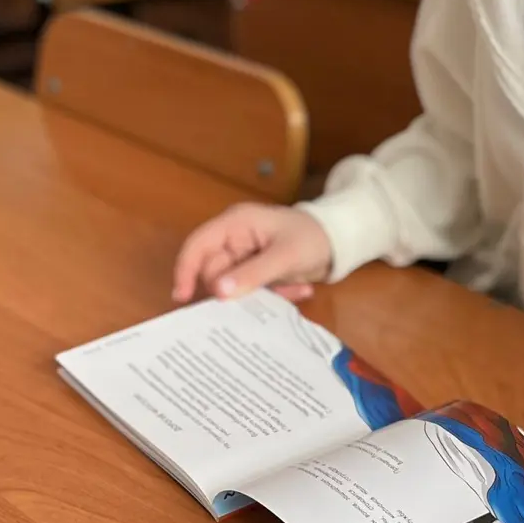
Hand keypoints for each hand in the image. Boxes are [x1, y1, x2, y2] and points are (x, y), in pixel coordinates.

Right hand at [170, 204, 332, 303]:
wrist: (341, 242)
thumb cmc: (313, 237)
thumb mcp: (286, 256)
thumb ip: (252, 274)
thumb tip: (218, 292)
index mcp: (236, 224)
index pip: (198, 245)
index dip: (186, 270)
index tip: (182, 298)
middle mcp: (235, 239)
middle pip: (215, 273)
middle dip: (238, 289)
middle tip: (268, 295)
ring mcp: (245, 257)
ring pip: (233, 287)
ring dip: (260, 294)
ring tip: (292, 289)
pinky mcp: (256, 272)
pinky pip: (251, 291)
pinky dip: (273, 295)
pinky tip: (299, 289)